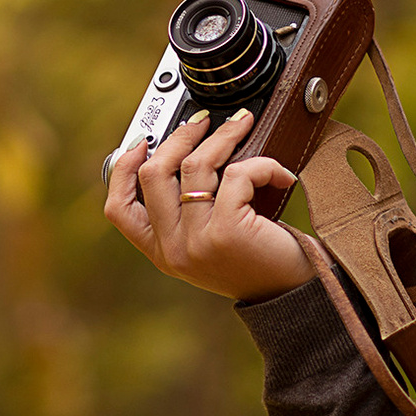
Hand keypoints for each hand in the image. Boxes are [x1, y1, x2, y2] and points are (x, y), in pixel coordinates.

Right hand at [101, 108, 315, 301]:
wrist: (296, 294)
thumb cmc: (259, 259)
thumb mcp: (211, 241)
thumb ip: (189, 211)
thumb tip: (186, 151)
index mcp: (162, 252)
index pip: (119, 209)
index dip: (123, 169)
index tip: (141, 142)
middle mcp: (173, 250)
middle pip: (153, 174)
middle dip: (180, 137)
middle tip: (205, 122)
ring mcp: (196, 243)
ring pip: (194, 166)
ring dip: (222, 137)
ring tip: (243, 127)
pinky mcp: (226, 232)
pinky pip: (236, 174)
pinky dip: (262, 165)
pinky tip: (280, 175)